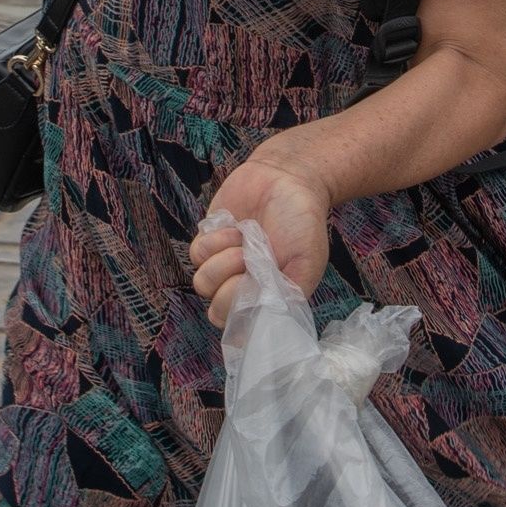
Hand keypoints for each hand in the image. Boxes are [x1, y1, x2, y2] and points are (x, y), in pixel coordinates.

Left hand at [189, 144, 335, 327]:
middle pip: (217, 310)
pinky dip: (216, 239)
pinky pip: (197, 255)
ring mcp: (223, 267)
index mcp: (268, 299)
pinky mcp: (209, 244)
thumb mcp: (308, 261)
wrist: (287, 178)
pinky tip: (235, 228)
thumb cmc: (302, 221)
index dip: (241, 312)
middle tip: (251, 259)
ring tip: (245, 240)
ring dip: (223, 260)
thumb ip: (290, 293)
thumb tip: (260, 322)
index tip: (254, 289)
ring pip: (203, 284)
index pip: (241, 328)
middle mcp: (243, 288)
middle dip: (231, 285)